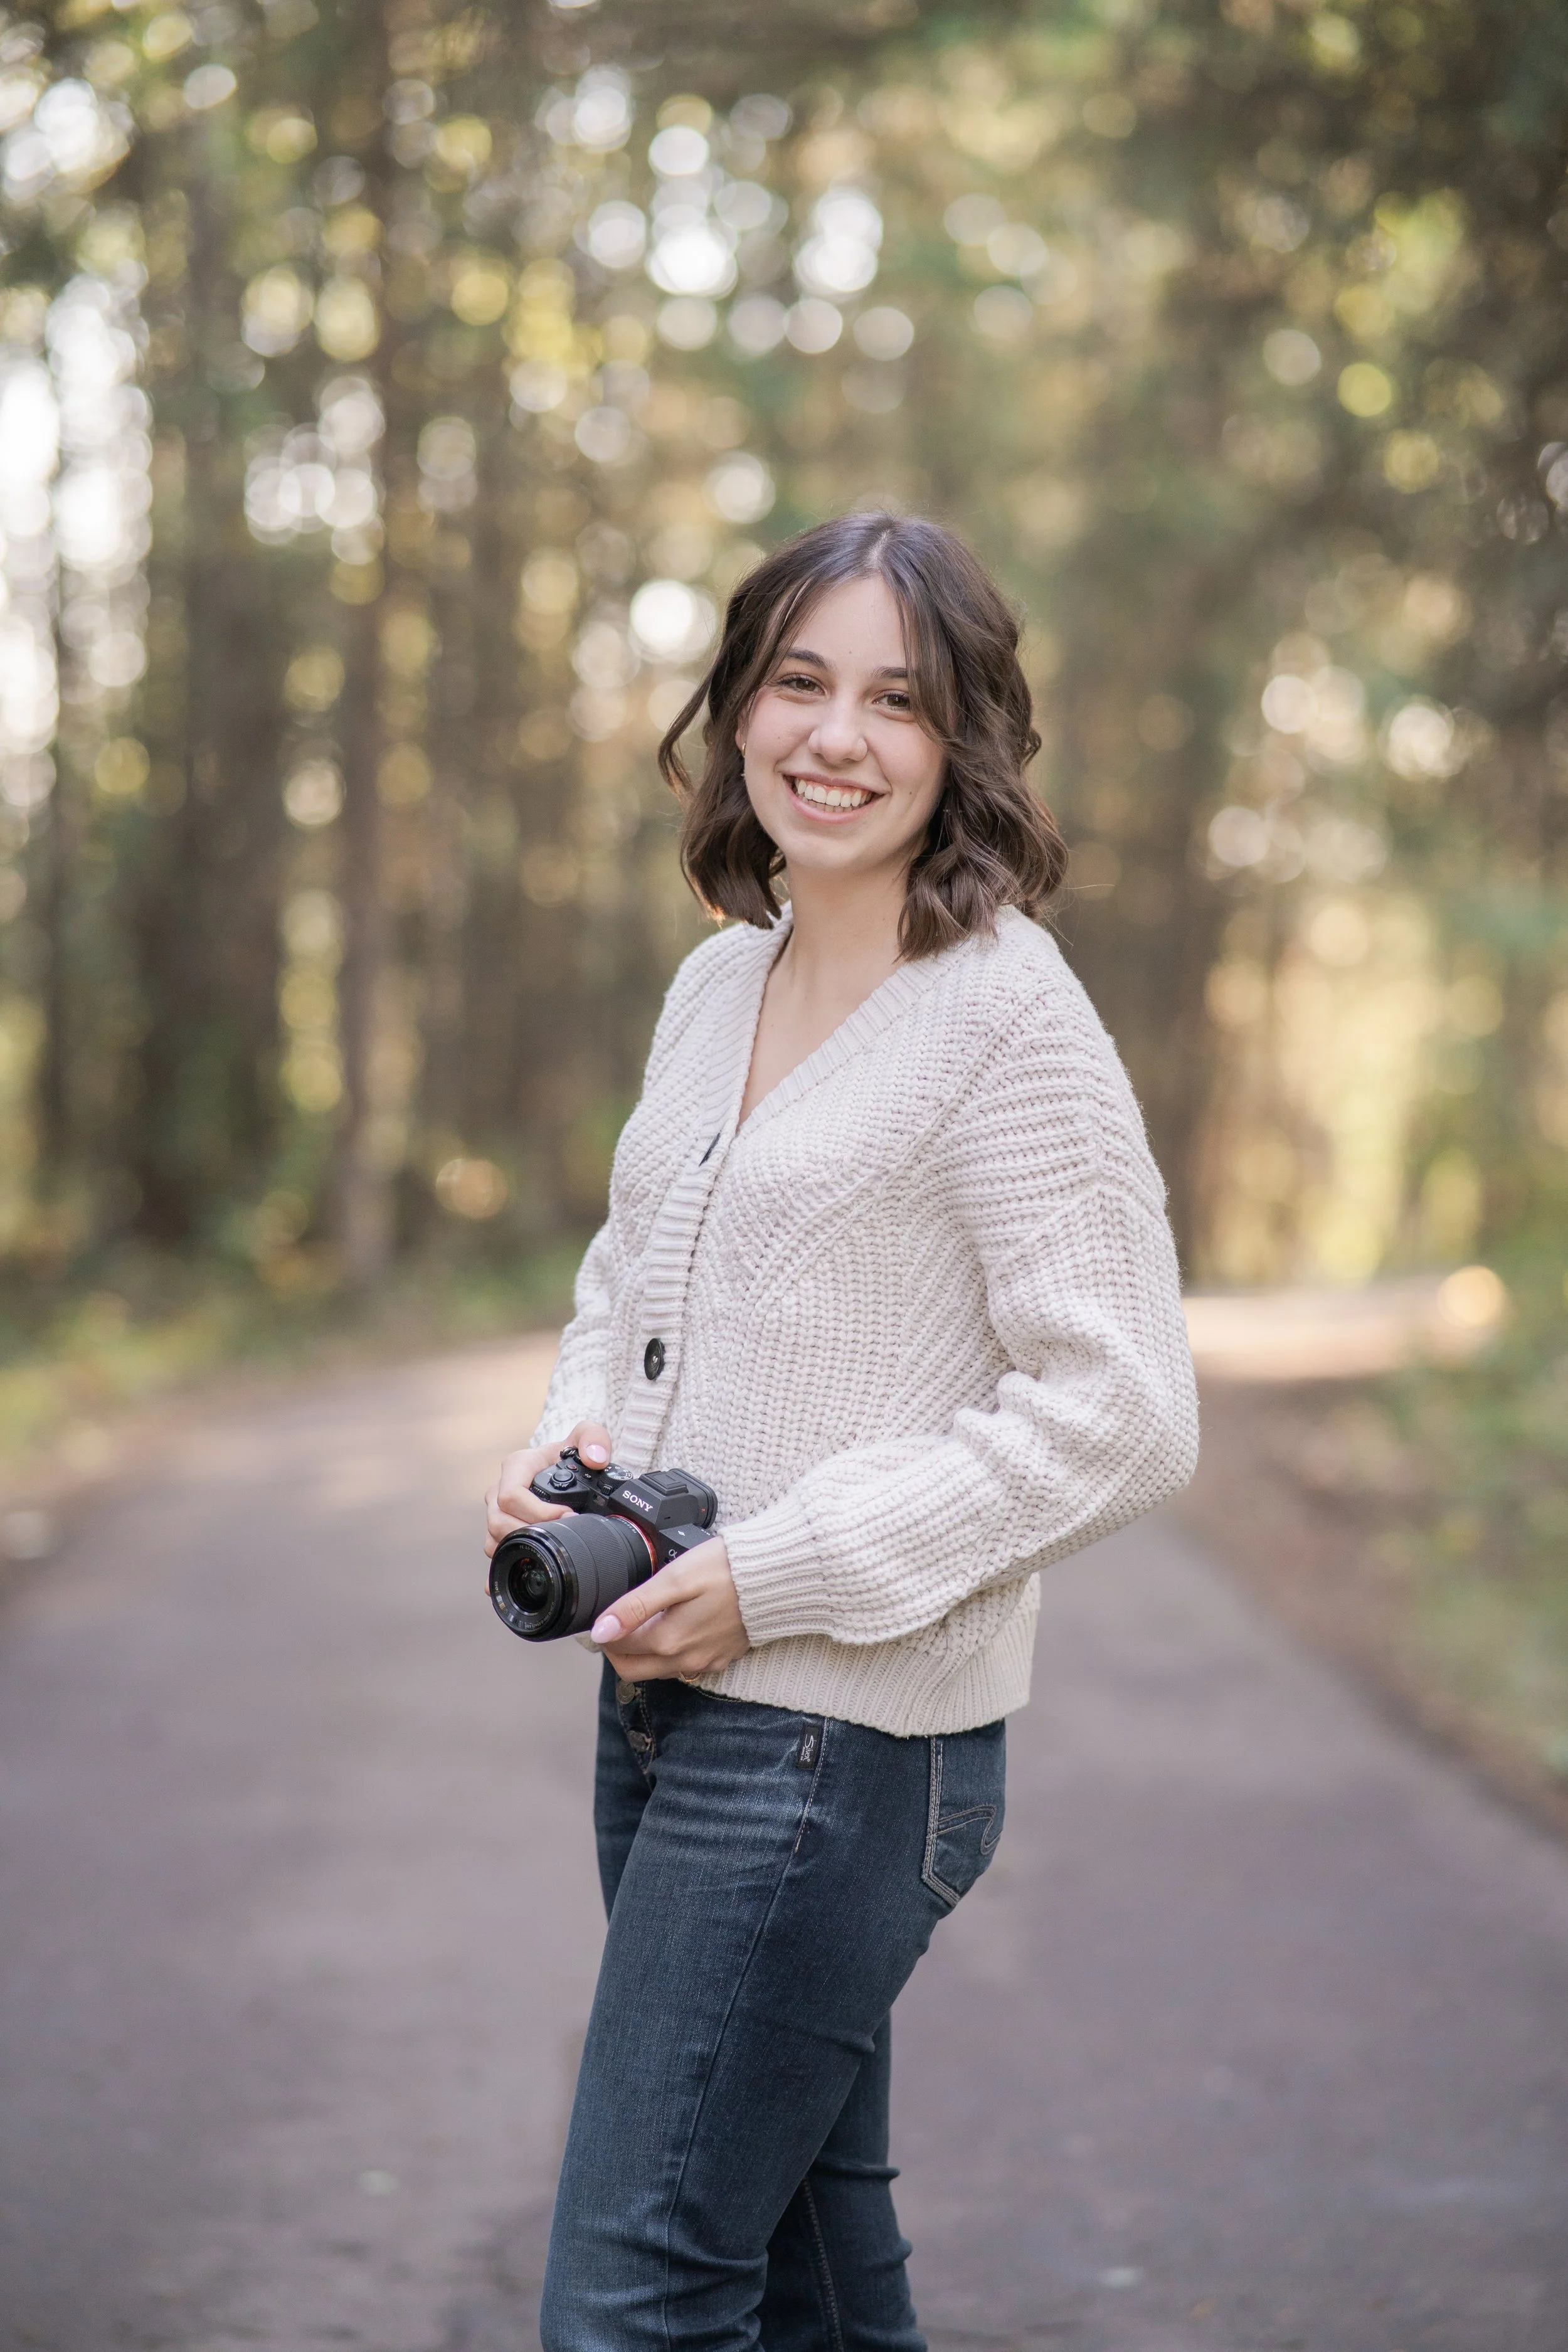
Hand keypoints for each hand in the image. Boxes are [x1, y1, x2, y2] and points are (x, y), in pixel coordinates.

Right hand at [483, 1419, 611, 1562]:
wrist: (561, 1466)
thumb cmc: (569, 1452)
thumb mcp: (587, 1435)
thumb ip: (594, 1438)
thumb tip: (595, 1459)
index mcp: (515, 1466)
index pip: (512, 1495)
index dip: (538, 1512)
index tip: (568, 1515)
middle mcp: (499, 1489)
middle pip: (500, 1521)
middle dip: (532, 1533)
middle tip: (565, 1536)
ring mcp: (496, 1511)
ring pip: (494, 1538)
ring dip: (521, 1548)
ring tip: (551, 1549)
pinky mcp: (499, 1529)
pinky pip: (494, 1550)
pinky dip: (504, 1563)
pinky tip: (516, 1575)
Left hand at [592, 1535, 749, 1682]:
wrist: (776, 1577)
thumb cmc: (726, 1570)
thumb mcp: (675, 1579)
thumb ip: (635, 1607)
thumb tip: (600, 1630)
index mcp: (668, 1641)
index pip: (617, 1648)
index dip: (604, 1630)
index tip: (604, 1613)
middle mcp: (684, 1661)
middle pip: (632, 1669)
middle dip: (616, 1649)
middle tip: (617, 1621)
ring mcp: (704, 1663)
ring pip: (657, 1669)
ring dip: (643, 1651)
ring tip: (646, 1619)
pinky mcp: (721, 1659)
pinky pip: (685, 1665)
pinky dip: (671, 1651)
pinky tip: (677, 1625)